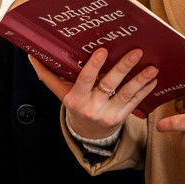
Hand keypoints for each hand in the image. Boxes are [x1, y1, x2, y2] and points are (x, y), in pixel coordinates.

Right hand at [29, 48, 157, 140]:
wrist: (87, 133)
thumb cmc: (74, 104)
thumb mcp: (59, 92)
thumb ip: (47, 74)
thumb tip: (31, 54)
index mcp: (76, 99)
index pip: (85, 80)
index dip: (94, 66)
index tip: (103, 50)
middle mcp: (92, 107)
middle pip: (109, 85)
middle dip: (123, 67)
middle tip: (136, 52)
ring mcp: (108, 114)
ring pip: (126, 94)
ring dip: (140, 79)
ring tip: (152, 67)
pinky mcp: (121, 118)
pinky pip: (135, 102)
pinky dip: (145, 90)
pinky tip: (153, 79)